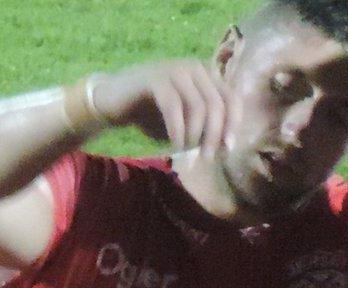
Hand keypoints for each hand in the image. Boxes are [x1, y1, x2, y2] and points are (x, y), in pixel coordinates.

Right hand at [88, 60, 232, 153]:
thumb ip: (206, 130)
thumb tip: (226, 147)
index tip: (226, 150)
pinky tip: (175, 144)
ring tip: (187, 152)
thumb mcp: (187, 124)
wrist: (114, 102)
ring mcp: (175, 70)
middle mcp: (194, 68)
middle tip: (206, 158)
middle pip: (217, 105)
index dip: (233, 125)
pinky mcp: (154, 78)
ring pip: (198, 106)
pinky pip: (174, 106)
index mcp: (207, 76)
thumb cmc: (154, 115)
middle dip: (214, 136)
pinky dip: (177, 129)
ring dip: (195, 135)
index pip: (232, 99)